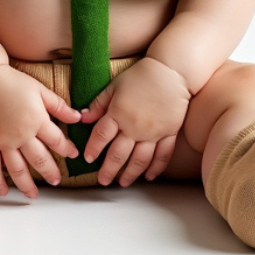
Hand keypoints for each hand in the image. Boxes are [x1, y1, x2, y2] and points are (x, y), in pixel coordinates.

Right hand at [0, 65, 81, 197]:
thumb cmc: (13, 82)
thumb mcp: (40, 89)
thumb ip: (58, 105)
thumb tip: (78, 117)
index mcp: (36, 120)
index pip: (56, 141)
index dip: (67, 149)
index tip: (73, 155)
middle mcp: (21, 135)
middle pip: (39, 160)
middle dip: (50, 172)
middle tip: (56, 181)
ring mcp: (3, 141)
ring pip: (17, 169)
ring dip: (26, 184)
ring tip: (34, 195)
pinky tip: (3, 192)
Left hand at [79, 57, 190, 186]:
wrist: (172, 71)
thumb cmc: (141, 75)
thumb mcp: (115, 85)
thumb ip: (99, 103)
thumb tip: (83, 117)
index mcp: (118, 113)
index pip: (101, 136)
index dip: (93, 148)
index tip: (88, 158)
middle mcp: (134, 127)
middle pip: (118, 154)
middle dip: (109, 170)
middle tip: (103, 181)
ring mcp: (153, 133)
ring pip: (140, 160)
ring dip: (130, 174)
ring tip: (123, 183)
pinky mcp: (169, 133)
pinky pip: (162, 155)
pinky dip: (156, 168)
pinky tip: (149, 176)